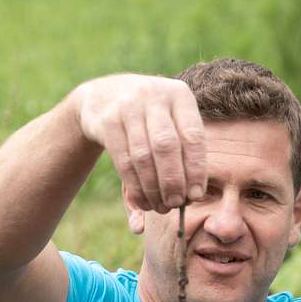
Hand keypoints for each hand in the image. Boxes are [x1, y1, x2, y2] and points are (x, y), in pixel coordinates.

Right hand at [72, 74, 207, 213]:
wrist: (104, 95)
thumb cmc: (150, 116)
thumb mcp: (171, 118)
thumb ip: (184, 148)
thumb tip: (195, 194)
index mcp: (179, 95)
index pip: (192, 136)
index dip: (196, 169)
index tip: (196, 195)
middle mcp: (154, 96)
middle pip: (166, 146)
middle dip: (173, 181)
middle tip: (176, 204)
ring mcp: (127, 107)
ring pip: (142, 157)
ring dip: (153, 188)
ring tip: (160, 207)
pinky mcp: (107, 121)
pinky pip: (123, 161)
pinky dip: (135, 187)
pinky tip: (142, 201)